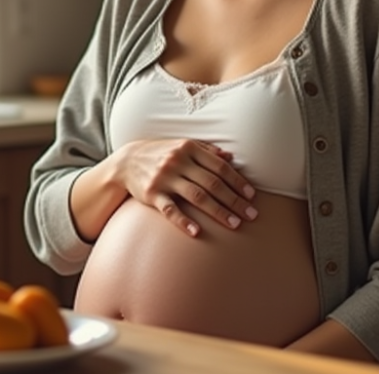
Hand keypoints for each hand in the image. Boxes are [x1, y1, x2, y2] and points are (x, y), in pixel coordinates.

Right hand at [112, 139, 257, 236]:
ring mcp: (164, 179)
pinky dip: (183, 221)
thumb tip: (230, 157)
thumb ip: (207, 150)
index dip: (238, 181)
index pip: (219, 167)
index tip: (251, 196)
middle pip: (212, 183)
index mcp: (189, 148)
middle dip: (234, 200)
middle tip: (251, 214)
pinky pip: (170, 210)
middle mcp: (178, 162)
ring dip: (218, 211)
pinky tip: (196, 232)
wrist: (127, 162)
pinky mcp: (152, 195)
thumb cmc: (162, 154)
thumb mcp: (183, 146)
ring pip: (196, 196)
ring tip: (234, 224)